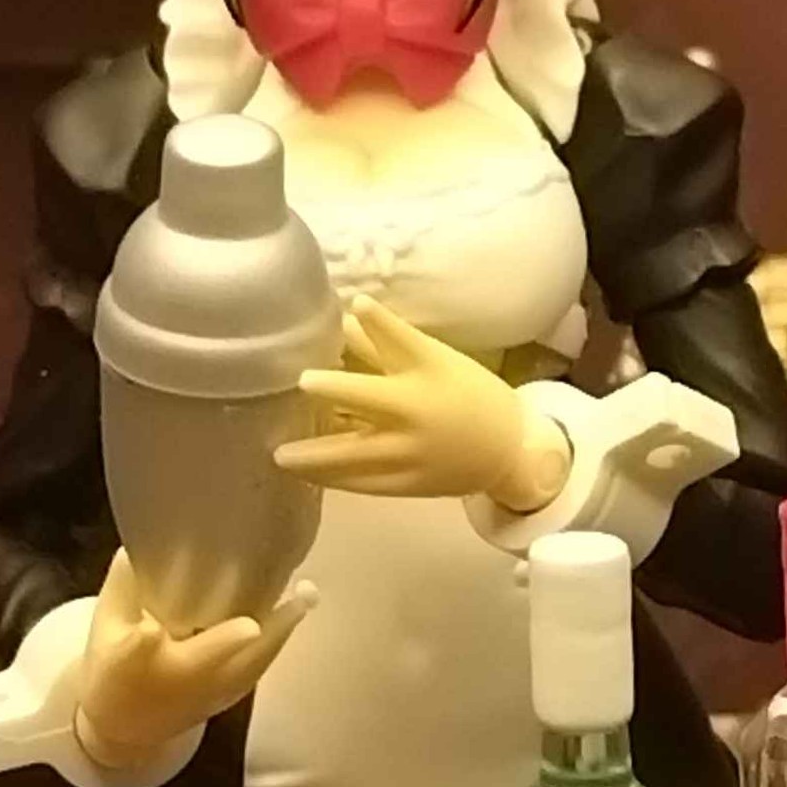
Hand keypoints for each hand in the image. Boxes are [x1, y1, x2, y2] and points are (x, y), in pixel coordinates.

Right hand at [73, 549, 308, 771]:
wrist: (125, 730)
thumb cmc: (114, 669)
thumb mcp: (105, 624)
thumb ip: (124, 585)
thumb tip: (142, 543)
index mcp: (136, 660)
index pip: (142, 646)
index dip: (146, 636)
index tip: (163, 623)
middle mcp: (179, 680)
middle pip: (223, 656)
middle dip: (259, 626)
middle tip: (294, 590)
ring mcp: (209, 694)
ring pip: (253, 663)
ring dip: (280, 629)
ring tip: (305, 593)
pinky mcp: (229, 699)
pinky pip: (258, 669)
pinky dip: (277, 641)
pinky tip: (294, 612)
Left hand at [277, 296, 567, 513]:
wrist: (507, 451)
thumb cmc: (467, 396)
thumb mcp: (435, 363)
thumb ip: (386, 345)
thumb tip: (345, 320)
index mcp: (431, 371)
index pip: (402, 341)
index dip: (379, 321)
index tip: (355, 304)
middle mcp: (421, 410)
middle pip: (375, 397)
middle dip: (338, 390)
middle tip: (302, 383)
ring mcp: (414, 450)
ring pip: (359, 453)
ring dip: (317, 456)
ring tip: (280, 456)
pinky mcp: (410, 482)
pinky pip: (365, 482)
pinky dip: (334, 478)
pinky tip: (307, 475)